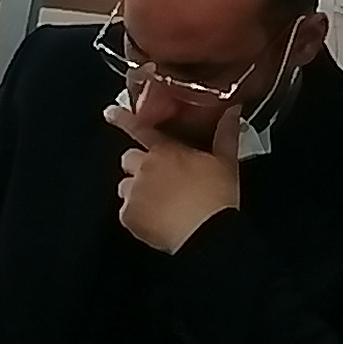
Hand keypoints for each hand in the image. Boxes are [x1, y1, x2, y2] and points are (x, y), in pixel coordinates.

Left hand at [106, 98, 242, 253]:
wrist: (206, 231)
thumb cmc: (217, 197)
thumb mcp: (226, 161)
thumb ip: (226, 133)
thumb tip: (231, 112)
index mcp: (166, 150)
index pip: (140, 128)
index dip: (122, 118)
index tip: (111, 112)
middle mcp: (145, 167)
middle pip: (128, 159)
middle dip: (138, 167)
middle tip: (156, 179)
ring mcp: (135, 192)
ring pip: (124, 186)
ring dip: (136, 192)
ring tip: (157, 204)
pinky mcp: (129, 216)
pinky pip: (125, 212)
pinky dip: (136, 217)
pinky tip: (155, 221)